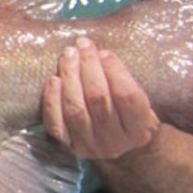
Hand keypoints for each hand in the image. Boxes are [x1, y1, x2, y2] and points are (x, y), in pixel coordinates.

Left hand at [42, 37, 158, 159]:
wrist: (118, 147)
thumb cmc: (127, 114)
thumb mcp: (140, 102)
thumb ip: (124, 81)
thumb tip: (98, 54)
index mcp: (139, 129)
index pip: (127, 97)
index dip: (115, 71)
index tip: (105, 52)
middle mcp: (115, 141)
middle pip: (98, 99)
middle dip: (88, 67)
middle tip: (82, 45)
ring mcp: (90, 146)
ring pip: (75, 109)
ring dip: (70, 77)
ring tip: (68, 55)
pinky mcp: (68, 146)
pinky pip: (56, 124)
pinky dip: (52, 101)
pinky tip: (53, 80)